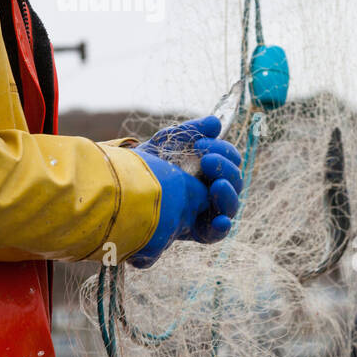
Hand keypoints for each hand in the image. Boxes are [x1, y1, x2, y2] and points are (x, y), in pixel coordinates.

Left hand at [129, 116, 242, 268]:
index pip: (230, 160)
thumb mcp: (168, 142)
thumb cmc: (148, 162)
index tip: (200, 143)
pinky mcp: (197, 232)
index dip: (223, 151)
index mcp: (210, 169)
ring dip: (227, 194)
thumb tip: (216, 122)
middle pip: (234, 181)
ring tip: (217, 185)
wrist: (122, 184)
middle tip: (205, 159)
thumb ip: (192, 131)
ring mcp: (207, 212)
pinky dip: (222, 227)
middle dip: (224, 168)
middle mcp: (212, 190)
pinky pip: (217, 233)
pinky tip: (220, 220)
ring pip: (230, 206)